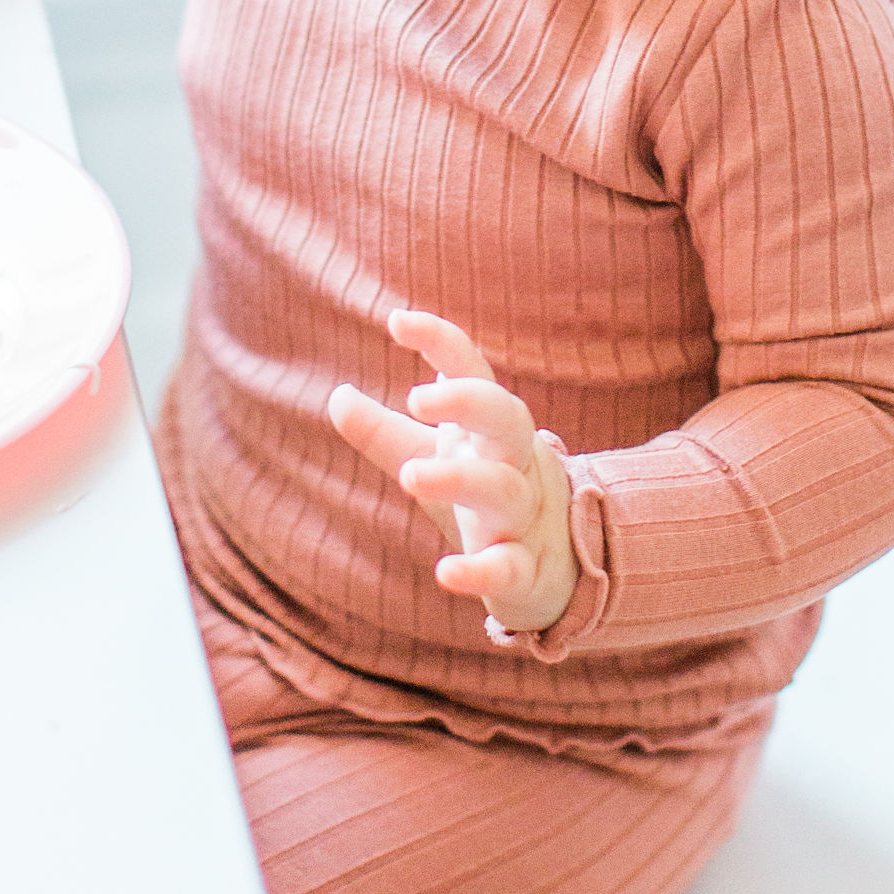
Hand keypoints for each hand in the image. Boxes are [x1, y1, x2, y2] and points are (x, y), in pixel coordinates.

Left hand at [329, 310, 577, 638]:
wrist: (556, 567)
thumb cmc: (481, 497)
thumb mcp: (432, 458)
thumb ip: (383, 431)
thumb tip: (337, 395)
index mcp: (488, 429)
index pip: (473, 372)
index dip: (442, 342)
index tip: (397, 321)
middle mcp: (513, 462)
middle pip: (506, 416)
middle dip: (468, 401)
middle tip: (416, 398)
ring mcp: (523, 515)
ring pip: (503, 489)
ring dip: (459, 479)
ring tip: (409, 475)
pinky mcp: (524, 569)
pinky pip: (509, 567)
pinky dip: (481, 570)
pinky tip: (446, 572)